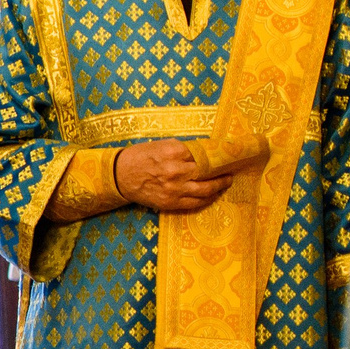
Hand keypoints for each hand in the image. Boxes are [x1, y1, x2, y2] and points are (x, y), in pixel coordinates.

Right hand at [116, 140, 232, 212]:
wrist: (119, 176)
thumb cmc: (140, 157)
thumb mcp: (160, 145)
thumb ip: (182, 149)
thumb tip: (204, 153)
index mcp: (173, 153)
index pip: (204, 154)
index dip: (217, 155)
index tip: (226, 155)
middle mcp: (175, 172)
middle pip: (208, 172)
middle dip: (222, 172)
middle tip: (230, 170)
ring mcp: (173, 190)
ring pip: (205, 190)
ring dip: (219, 187)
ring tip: (225, 182)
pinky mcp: (170, 203)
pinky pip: (195, 203)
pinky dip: (207, 199)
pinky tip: (212, 194)